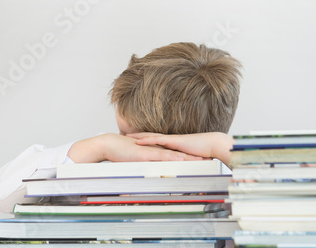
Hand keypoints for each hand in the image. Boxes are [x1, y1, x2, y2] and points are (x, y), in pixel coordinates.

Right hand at [67, 133, 202, 162]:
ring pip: (173, 154)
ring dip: (186, 157)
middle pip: (178, 152)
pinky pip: (160, 156)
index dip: (188, 156)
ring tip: (199, 160)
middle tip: (207, 160)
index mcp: (156, 150)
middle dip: (192, 156)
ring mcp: (151, 150)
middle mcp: (156, 148)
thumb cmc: (121, 152)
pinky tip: (179, 159)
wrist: (109, 145)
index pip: (175, 153)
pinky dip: (171, 157)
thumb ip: (147, 162)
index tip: (200, 160)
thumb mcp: (138, 159)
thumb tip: (154, 169)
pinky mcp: (145, 153)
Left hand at [127, 132, 234, 165]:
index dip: (148, 140)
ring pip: (153, 137)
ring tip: (128, 136)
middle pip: (152, 137)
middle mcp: (172, 141)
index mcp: (175, 144)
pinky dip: (148, 140)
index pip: (159, 142)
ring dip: (140, 137)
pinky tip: (139, 141)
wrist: (214, 145)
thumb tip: (182, 168)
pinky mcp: (175, 142)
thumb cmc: (207, 153)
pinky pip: (158, 140)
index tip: (137, 140)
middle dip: (139, 136)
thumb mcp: (193, 159)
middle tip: (127, 135)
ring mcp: (173, 140)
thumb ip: (186, 162)